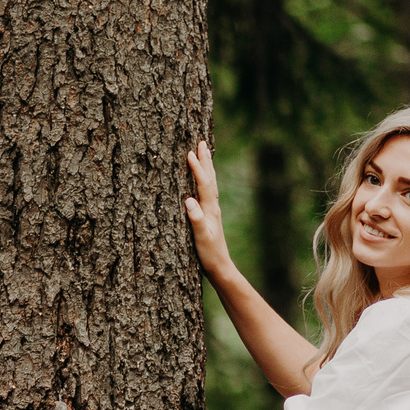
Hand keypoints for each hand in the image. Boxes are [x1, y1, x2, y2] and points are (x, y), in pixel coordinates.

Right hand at [185, 140, 234, 280]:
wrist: (220, 266)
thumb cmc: (209, 254)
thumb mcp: (201, 238)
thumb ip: (196, 219)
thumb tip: (189, 200)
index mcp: (210, 210)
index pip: (203, 184)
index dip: (196, 169)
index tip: (189, 153)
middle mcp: (213, 207)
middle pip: (210, 178)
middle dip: (205, 160)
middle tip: (201, 142)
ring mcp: (212, 210)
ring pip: (210, 183)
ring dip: (207, 167)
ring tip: (204, 153)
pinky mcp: (210, 215)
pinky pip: (208, 191)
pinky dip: (205, 180)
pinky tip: (203, 180)